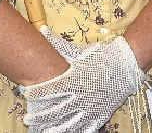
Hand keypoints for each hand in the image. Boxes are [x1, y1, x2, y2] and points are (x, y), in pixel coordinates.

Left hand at [19, 28, 145, 132]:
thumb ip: (58, 44)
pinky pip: (85, 128)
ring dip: (53, 129)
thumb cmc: (101, 57)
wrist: (125, 65)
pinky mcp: (100, 115)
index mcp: (74, 80)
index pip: (49, 89)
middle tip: (27, 118)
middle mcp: (81, 96)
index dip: (35, 93)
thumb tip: (42, 30)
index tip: (25, 93)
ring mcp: (91, 108)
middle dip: (39, 116)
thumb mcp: (79, 51)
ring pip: (68, 124)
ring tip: (42, 131)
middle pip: (55, 110)